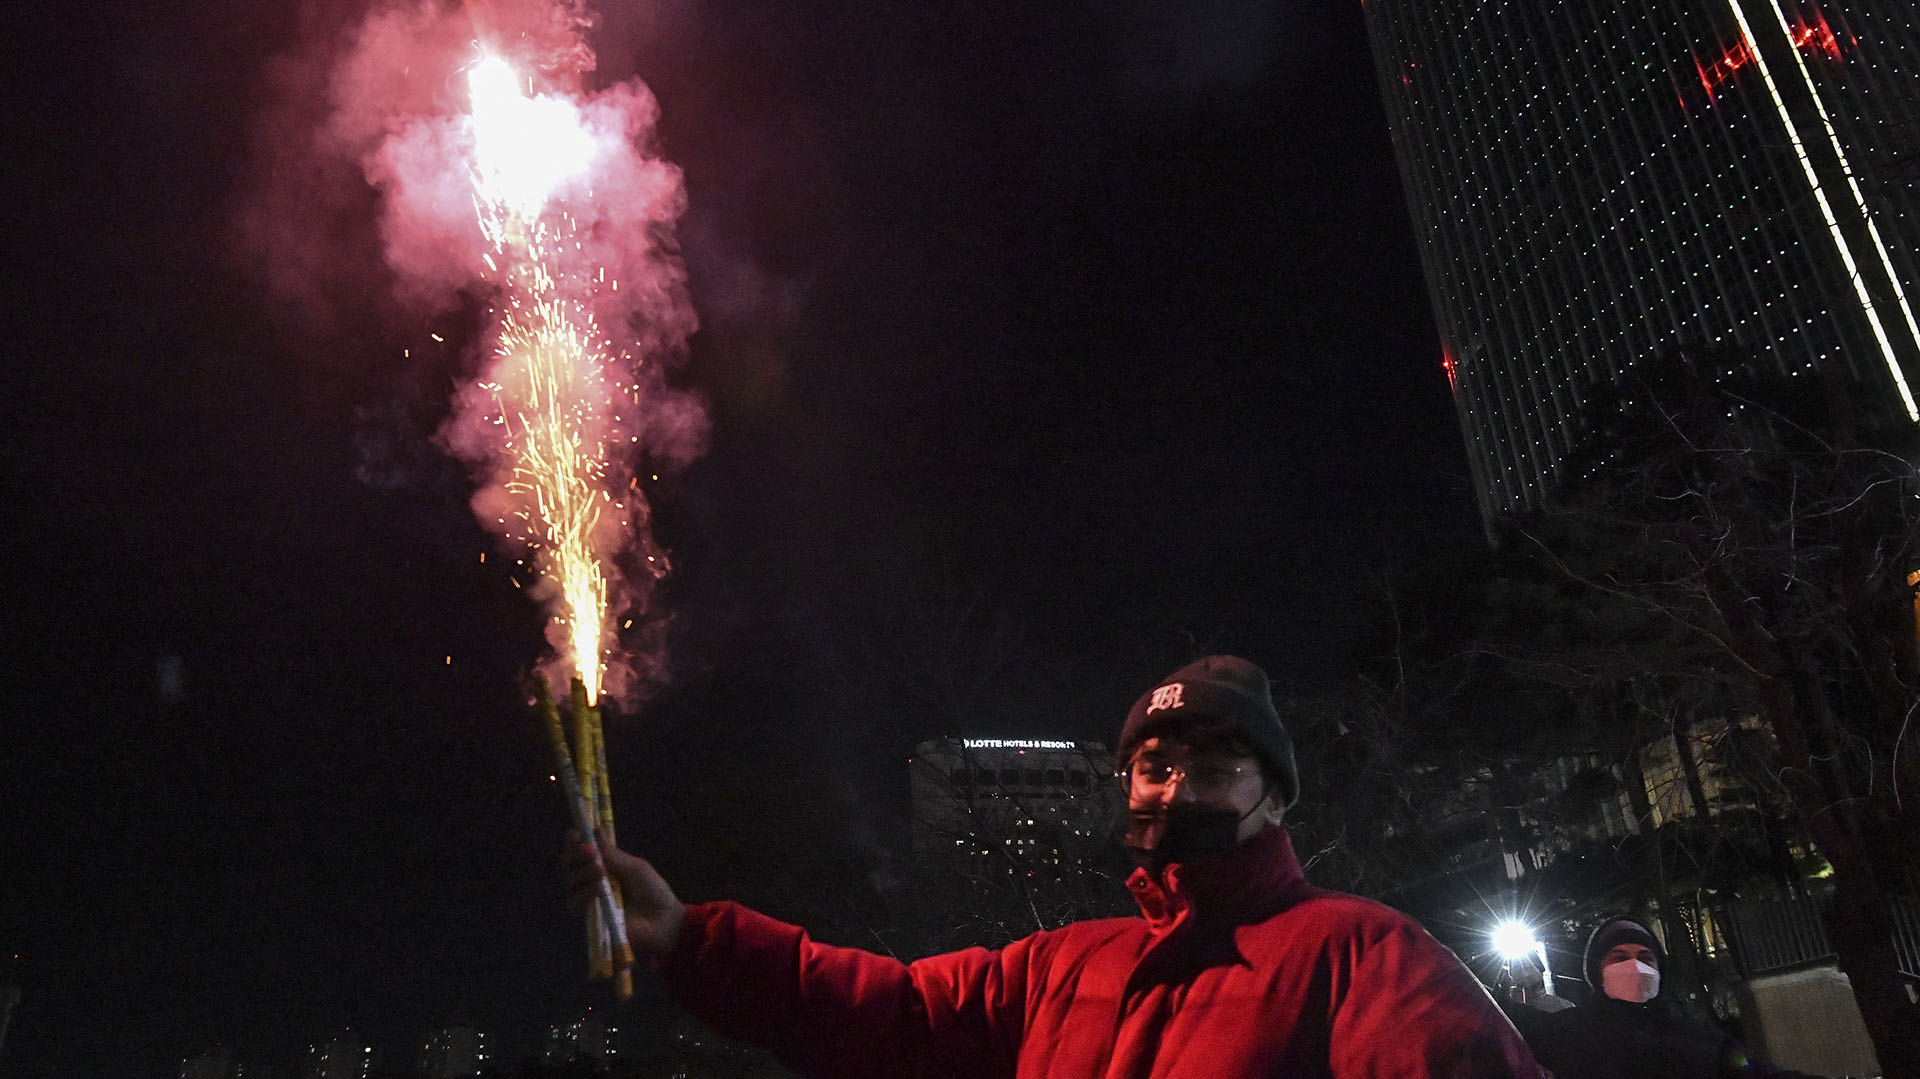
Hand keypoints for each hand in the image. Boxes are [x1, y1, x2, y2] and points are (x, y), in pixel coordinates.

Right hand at [564, 829, 687, 955]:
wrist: (664, 919)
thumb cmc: (653, 891)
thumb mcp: (635, 868)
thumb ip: (613, 854)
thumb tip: (595, 830)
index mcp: (602, 865)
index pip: (578, 851)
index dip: (573, 841)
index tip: (575, 834)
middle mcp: (590, 881)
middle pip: (569, 866)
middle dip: (576, 855)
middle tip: (591, 852)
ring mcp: (589, 900)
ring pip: (570, 883)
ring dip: (582, 873)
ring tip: (600, 871)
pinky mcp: (591, 918)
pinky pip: (576, 904)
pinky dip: (584, 894)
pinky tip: (597, 888)